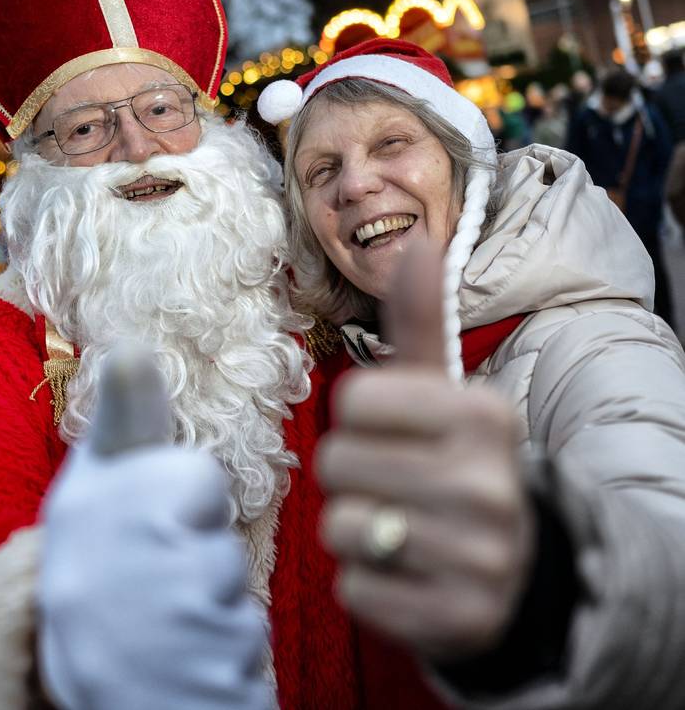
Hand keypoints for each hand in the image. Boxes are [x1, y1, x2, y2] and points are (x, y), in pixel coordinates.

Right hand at [37, 348, 269, 709]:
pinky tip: (183, 668)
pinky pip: (247, 648)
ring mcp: (159, 630)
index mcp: (87, 509)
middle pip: (223, 536)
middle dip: (202, 557)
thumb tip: (132, 344)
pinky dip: (227, 662)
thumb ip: (125, 421)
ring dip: (216, 612)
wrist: (97, 695)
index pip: (197, 480)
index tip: (148, 529)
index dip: (186, 505)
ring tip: (164, 630)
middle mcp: (115, 565)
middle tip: (154, 585)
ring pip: (235, 592)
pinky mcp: (200, 682)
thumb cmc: (100, 574)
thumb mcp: (96, 491)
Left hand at [317, 246, 534, 660]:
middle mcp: (490, 486)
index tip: (394, 429)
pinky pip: (357, 589)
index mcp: (484, 415)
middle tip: (396, 483)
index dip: (360, 417)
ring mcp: (480, 559)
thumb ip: (422, 318)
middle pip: (337, 463)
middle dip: (353, 472)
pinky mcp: (459, 621)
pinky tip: (410, 571)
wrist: (520, 566)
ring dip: (358, 528)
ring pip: (342, 528)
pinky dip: (370, 581)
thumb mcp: (445, 388)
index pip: (354, 398)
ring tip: (403, 526)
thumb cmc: (458, 459)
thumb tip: (415, 238)